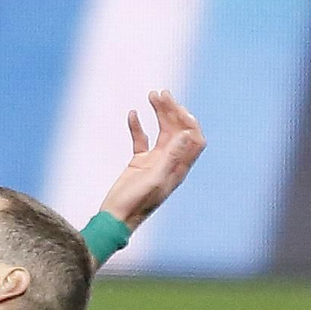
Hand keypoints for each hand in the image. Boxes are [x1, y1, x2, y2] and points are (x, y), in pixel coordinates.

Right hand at [100, 90, 205, 232]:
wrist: (116, 217)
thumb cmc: (136, 202)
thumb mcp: (154, 178)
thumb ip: (171, 156)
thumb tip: (186, 134)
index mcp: (179, 168)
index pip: (194, 139)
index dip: (189, 122)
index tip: (176, 106)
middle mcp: (170, 162)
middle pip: (178, 131)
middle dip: (172, 111)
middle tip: (160, 93)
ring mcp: (155, 161)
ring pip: (162, 131)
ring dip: (159, 113)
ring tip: (151, 94)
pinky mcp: (139, 162)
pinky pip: (141, 139)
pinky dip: (137, 126)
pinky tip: (133, 113)